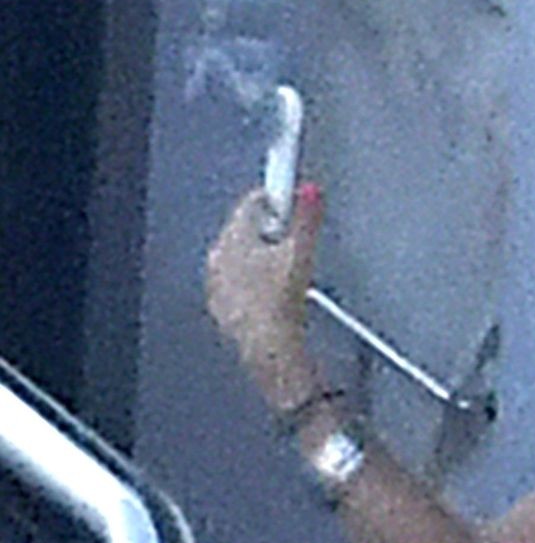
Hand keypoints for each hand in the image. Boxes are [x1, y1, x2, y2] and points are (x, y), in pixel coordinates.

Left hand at [204, 184, 324, 413]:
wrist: (270, 349)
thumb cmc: (279, 307)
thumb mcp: (301, 254)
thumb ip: (307, 219)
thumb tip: (310, 192)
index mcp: (234, 237)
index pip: (253, 202)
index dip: (278, 202)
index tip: (290, 205)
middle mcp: (219, 257)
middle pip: (246, 229)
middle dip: (269, 233)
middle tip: (291, 246)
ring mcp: (217, 283)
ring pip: (240, 258)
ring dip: (260, 259)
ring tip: (284, 275)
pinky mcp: (221, 306)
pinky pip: (237, 285)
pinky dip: (252, 285)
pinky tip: (273, 296)